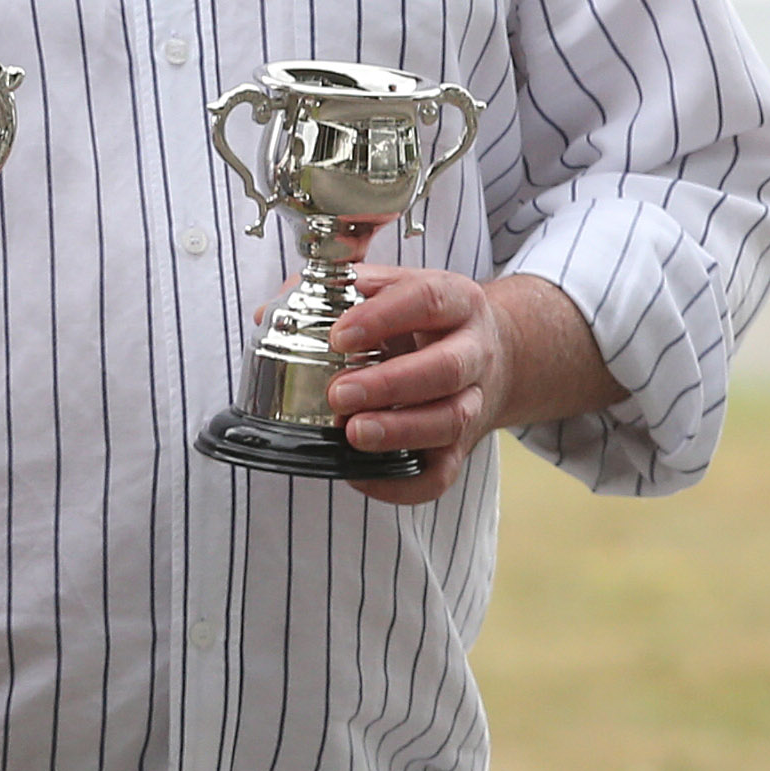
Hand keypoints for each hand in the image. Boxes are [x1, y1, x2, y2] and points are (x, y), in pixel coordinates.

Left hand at [317, 266, 617, 508]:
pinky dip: (403, 483)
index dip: (383, 317)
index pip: (427, 300)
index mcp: (456, 301)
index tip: (339, 336)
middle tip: (339, 393)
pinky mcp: (463, 445)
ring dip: (400, 431)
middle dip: (391, 384)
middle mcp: (474, 351)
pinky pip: (442, 474)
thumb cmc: (425, 318)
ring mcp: (474, 400)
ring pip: (451, 421)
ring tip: (352, 434)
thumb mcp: (392, 287)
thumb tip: (268, 314)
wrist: (501, 351)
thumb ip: (334, 289)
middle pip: (446, 369)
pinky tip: (361, 477)